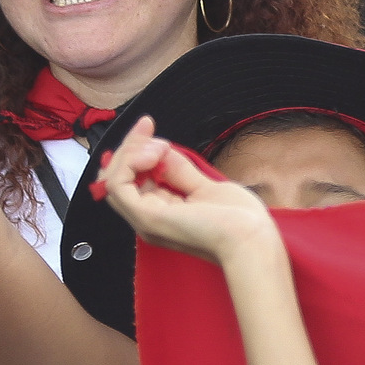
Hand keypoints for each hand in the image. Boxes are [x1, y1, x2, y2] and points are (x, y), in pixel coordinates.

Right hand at [101, 119, 281, 266]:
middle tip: (148, 128)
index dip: (134, 149)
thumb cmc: (239, 220)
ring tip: (157, 147)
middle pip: (116, 177)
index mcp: (159, 213)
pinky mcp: (147, 217)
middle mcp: (146, 218)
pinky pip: (117, 185)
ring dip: (129, 152)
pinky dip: (129, 162)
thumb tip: (158, 148)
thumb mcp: (204, 185)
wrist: (252, 239)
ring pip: (111, 179)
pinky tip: (153, 154)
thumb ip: (178, 170)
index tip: (147, 125)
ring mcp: (144, 219)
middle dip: (129, 146)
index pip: (129, 179)